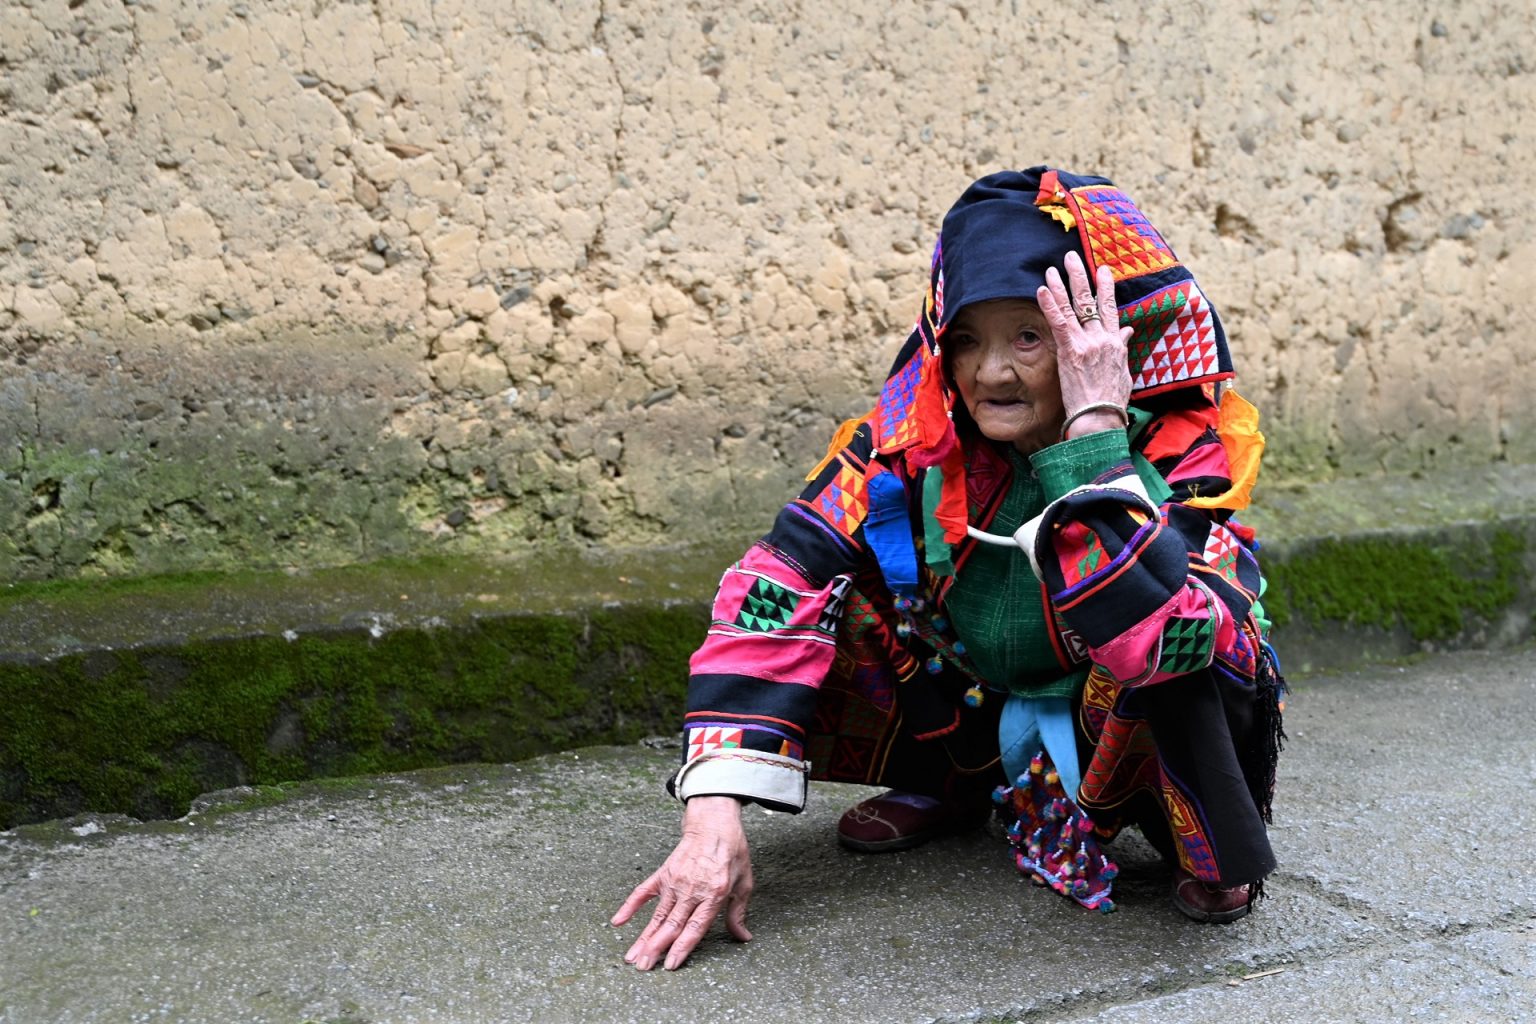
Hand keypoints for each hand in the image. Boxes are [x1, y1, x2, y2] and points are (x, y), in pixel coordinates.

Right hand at [610, 795, 753, 969]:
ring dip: (644, 937)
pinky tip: (619, 921)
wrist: (714, 824)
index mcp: (712, 894)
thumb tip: (743, 936)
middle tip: (644, 968)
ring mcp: (674, 881)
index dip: (682, 947)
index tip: (670, 965)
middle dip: (656, 948)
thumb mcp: (744, 882)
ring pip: (657, 915)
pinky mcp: (664, 873)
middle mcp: (691, 889)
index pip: (695, 927)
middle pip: (671, 925)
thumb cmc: (732, 852)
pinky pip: (644, 892)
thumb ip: (738, 912)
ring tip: (632, 956)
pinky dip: (630, 906)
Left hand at [1037, 251, 1133, 438]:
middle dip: (1081, 277)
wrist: (1101, 418)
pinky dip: (1050, 305)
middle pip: (1091, 301)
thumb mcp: (1123, 372)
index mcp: (1115, 343)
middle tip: (1072, 257)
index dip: (1106, 288)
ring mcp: (1087, 343)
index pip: (1111, 309)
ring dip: (1061, 285)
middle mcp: (1103, 338)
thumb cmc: (1111, 402)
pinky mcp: (1071, 351)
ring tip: (1051, 268)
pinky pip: (1058, 323)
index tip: (1102, 270)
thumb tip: (1127, 331)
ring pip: (1074, 308)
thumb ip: (1122, 348)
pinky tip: (1042, 289)